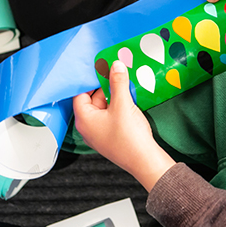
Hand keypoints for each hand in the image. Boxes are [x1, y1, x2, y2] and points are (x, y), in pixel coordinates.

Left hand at [73, 61, 175, 191]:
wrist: (145, 161)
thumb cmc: (129, 137)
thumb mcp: (123, 104)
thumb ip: (117, 82)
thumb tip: (115, 65)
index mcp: (84, 120)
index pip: (80, 94)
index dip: (91, 81)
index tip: (102, 70)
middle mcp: (87, 127)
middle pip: (92, 99)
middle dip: (105, 88)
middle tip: (117, 76)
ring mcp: (99, 133)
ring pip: (103, 107)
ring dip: (114, 96)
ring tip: (126, 88)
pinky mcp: (110, 136)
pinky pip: (110, 116)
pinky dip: (118, 107)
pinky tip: (129, 101)